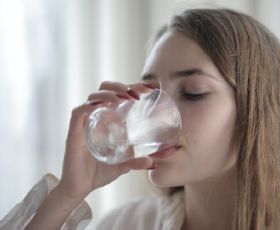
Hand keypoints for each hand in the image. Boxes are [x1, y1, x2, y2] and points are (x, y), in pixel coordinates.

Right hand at [57, 81, 154, 199]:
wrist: (80, 189)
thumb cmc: (99, 173)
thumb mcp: (123, 166)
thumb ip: (136, 162)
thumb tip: (153, 162)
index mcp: (107, 120)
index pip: (117, 95)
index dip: (131, 87)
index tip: (147, 88)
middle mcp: (95, 118)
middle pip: (104, 90)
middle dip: (119, 86)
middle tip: (136, 94)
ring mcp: (84, 124)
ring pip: (93, 97)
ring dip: (109, 93)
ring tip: (124, 97)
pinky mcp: (74, 133)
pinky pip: (79, 112)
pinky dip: (90, 105)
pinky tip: (103, 105)